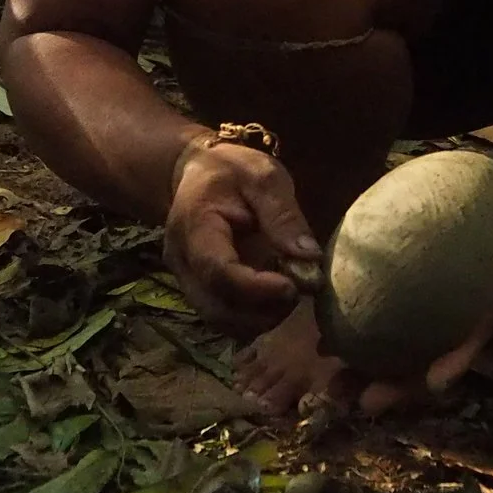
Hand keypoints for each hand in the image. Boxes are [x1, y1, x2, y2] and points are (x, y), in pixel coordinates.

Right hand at [164, 138, 321, 336]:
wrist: (196, 174)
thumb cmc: (231, 170)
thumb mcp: (263, 177)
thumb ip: (284, 215)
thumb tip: (310, 258)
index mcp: (195, 228)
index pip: (218, 271)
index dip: (257, 288)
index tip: (294, 287)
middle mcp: (182, 263)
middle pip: (216, 309)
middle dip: (263, 311)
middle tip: (297, 290)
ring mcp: (186, 281)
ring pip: (220, 321)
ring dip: (259, 319)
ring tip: (288, 291)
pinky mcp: (199, 291)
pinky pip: (224, 318)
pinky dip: (252, 317)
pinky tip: (274, 296)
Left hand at [344, 165, 492, 416]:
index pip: (475, 336)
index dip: (456, 361)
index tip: (434, 384)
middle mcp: (463, 315)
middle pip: (429, 359)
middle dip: (399, 387)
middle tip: (362, 403)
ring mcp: (438, 307)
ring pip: (399, 348)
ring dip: (366, 371)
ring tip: (330, 388)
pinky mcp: (416, 290)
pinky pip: (383, 313)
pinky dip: (355, 327)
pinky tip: (321, 335)